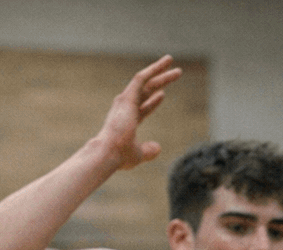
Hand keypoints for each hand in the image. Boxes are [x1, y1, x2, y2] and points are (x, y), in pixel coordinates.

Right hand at [94, 55, 183, 170]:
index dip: (153, 102)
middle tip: (174, 73)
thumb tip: (158, 148)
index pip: (142, 107)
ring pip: (145, 81)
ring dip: (159, 70)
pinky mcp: (127, 97)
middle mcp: (125, 108)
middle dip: (160, 81)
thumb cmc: (119, 156)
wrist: (109, 152)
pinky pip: (141, 79)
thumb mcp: (138, 155)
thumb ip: (149, 151)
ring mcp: (125, 101)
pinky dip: (152, 70)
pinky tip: (164, 64)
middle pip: (146, 90)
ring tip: (171, 60)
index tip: (162, 94)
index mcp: (127, 120)